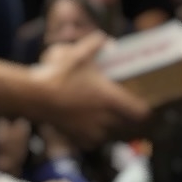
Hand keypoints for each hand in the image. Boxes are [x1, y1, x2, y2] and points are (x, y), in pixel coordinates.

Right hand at [36, 35, 150, 145]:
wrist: (36, 97)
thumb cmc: (59, 75)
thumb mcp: (79, 54)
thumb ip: (96, 44)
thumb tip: (107, 40)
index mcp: (110, 99)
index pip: (140, 112)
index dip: (145, 110)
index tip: (144, 104)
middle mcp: (105, 119)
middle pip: (127, 124)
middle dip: (127, 117)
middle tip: (124, 107)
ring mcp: (93, 131)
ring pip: (111, 133)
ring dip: (111, 126)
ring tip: (104, 115)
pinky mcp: (80, 140)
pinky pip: (95, 141)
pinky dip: (94, 135)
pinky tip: (89, 124)